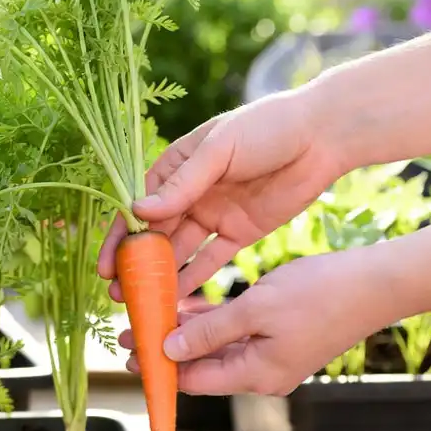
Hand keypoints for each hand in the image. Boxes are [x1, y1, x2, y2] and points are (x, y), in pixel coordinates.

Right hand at [97, 88, 349, 297]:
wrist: (323, 136)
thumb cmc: (268, 127)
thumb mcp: (220, 149)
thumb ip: (182, 185)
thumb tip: (139, 212)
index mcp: (177, 166)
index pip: (139, 206)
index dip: (121, 237)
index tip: (107, 266)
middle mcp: (190, 193)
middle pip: (155, 235)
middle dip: (136, 265)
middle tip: (119, 294)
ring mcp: (214, 214)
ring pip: (179, 252)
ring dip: (160, 276)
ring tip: (143, 303)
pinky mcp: (239, 232)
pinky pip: (210, 260)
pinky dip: (193, 278)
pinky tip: (176, 300)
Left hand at [117, 249, 395, 395]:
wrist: (377, 283)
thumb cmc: (321, 293)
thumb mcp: (255, 308)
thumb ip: (209, 331)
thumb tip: (169, 350)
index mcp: (256, 375)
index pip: (193, 380)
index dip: (157, 368)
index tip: (127, 354)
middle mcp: (262, 374)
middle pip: (200, 367)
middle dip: (164, 349)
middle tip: (128, 331)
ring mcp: (272, 357)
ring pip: (215, 348)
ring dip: (184, 332)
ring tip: (149, 314)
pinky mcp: (279, 338)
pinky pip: (235, 334)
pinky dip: (210, 321)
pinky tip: (184, 304)